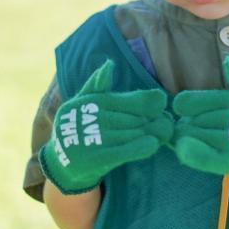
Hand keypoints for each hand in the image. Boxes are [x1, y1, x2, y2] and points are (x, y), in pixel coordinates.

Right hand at [39, 59, 171, 193]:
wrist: (60, 164)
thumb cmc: (77, 127)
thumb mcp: (81, 104)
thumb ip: (97, 85)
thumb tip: (109, 65)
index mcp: (92, 102)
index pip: (126, 100)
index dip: (146, 102)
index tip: (161, 103)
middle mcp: (91, 118)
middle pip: (133, 118)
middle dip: (152, 120)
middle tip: (168, 122)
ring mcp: (91, 139)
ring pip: (131, 134)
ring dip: (151, 133)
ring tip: (165, 132)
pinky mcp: (94, 159)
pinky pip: (123, 151)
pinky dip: (139, 148)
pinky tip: (152, 144)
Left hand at [172, 55, 228, 180]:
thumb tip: (226, 60)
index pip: (191, 101)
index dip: (184, 106)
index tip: (185, 110)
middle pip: (191, 120)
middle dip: (187, 124)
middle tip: (196, 127)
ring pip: (193, 137)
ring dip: (187, 139)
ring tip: (198, 139)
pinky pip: (201, 156)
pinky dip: (188, 153)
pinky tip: (184, 149)